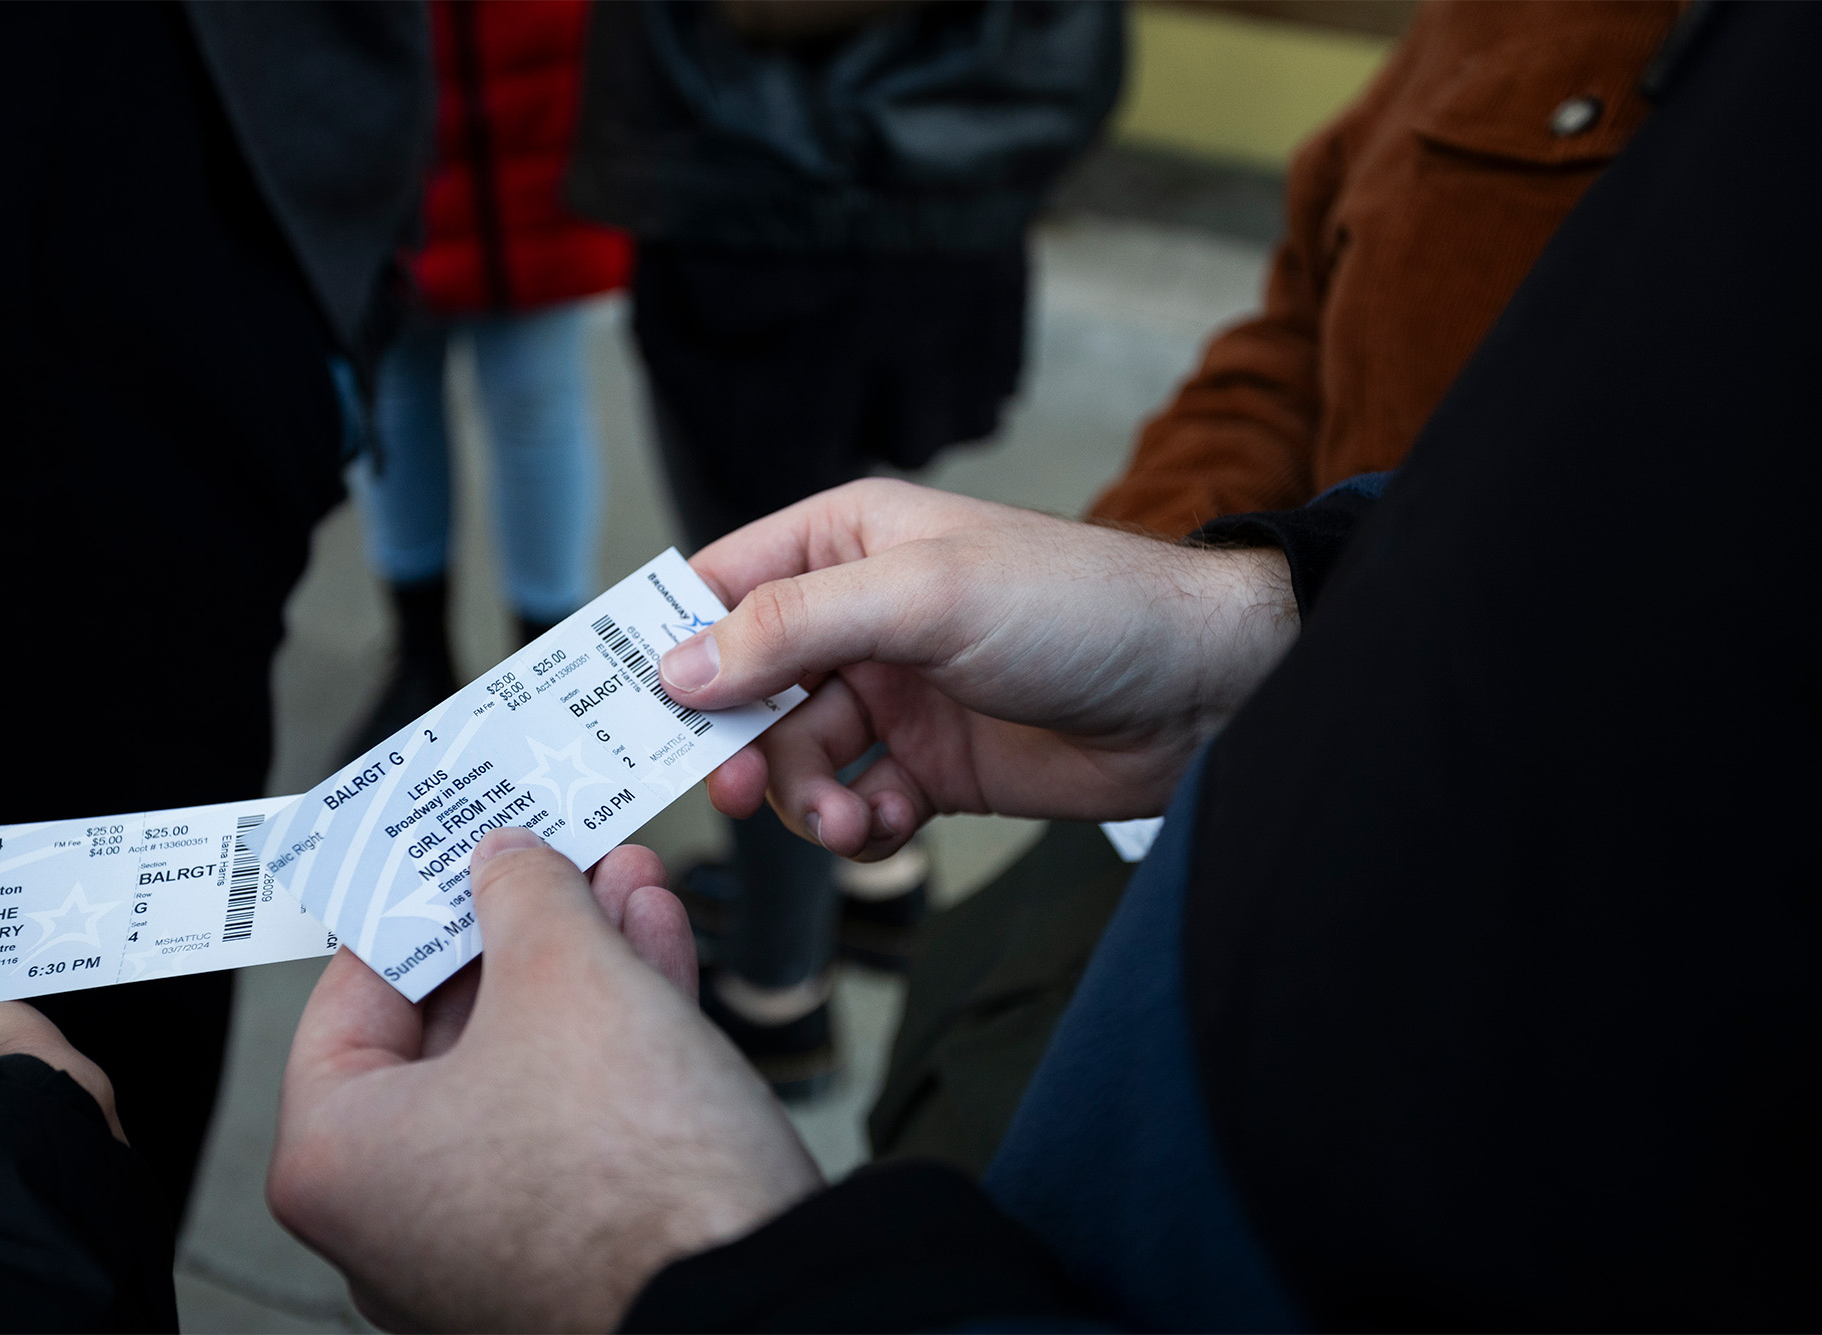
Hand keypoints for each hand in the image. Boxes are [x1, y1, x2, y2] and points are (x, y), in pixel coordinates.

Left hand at [268, 831, 820, 1332]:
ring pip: (525, 1068)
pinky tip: (656, 946)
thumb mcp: (567, 969)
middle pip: (451, 1029)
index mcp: (338, 1160)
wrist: (752, 1296)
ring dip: (584, 963)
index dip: (420, 903)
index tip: (459, 849)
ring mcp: (483, 1246)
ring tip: (628, 878)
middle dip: (525, 925)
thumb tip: (505, 861)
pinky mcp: (571, 1253)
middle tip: (556, 854)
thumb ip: (523, 893)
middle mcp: (393, 1220)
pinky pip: (573, 1122)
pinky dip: (613, 1036)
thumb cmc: (632, 1166)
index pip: (352, 994)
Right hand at [659, 478, 1298, 859]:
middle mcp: (862, 615)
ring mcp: (897, 693)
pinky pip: (857, 801)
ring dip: (806, 796)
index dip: (667, 642)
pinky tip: (891, 823)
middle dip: (735, 739)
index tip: (620, 707)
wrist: (1201, 693)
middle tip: (732, 785)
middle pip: (747, 685)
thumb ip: (794, 627)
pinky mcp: (934, 764)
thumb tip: (679, 666)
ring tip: (848, 817)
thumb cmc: (1080, 605)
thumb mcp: (924, 597)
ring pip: (798, 756)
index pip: (722, 585)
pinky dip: (860, 823)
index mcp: (848, 542)